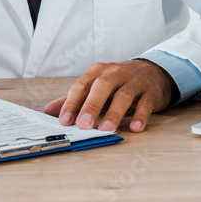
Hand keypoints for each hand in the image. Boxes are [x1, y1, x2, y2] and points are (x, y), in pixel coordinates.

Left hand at [43, 60, 174, 132]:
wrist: (151, 71)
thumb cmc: (117, 81)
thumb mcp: (94, 86)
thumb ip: (73, 98)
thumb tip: (48, 111)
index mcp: (97, 71)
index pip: (81, 86)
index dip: (72, 103)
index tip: (64, 120)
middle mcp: (115, 73)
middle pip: (101, 87)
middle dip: (91, 106)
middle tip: (83, 125)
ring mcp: (134, 82)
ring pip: (124, 96)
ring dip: (114, 114)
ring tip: (106, 130)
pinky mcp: (150, 92)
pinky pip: (145, 104)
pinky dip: (141, 116)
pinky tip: (135, 128)